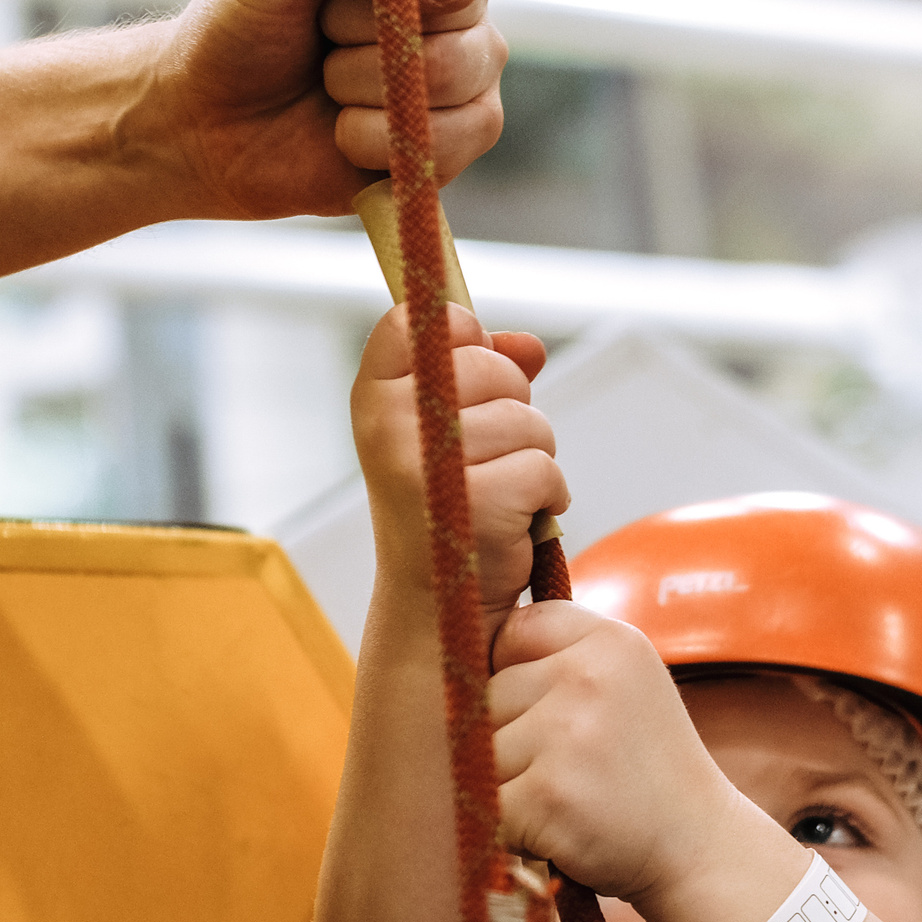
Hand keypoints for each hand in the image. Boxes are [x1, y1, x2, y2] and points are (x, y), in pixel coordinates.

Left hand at [138, 0, 506, 219]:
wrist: (210, 123)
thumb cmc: (243, 27)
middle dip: (363, 23)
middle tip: (321, 31)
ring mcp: (470, 61)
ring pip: (457, 66)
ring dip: (363, 82)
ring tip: (328, 81)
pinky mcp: (466, 131)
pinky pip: (460, 132)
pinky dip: (377, 136)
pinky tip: (345, 130)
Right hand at [352, 303, 560, 615]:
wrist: (435, 602)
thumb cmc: (445, 504)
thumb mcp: (449, 428)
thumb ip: (485, 372)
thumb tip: (529, 346)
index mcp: (374, 397)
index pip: (418, 318)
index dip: (462, 336)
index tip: (465, 381)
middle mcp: (389, 426)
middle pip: (491, 366)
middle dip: (512, 408)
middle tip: (486, 458)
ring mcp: (428, 467)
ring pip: (527, 420)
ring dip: (533, 456)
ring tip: (498, 493)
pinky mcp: (477, 504)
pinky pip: (545, 467)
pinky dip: (548, 495)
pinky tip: (515, 520)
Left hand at [489, 601, 757, 902]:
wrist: (699, 847)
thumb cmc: (642, 765)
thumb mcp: (623, 682)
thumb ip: (558, 655)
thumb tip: (459, 652)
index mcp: (610, 640)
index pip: (513, 631)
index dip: (514, 674)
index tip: (548, 711)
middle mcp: (590, 677)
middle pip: (487, 695)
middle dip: (508, 738)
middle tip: (568, 769)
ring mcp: (569, 735)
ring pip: (479, 752)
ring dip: (505, 786)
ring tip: (564, 799)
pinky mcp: (548, 795)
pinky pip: (485, 804)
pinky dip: (508, 828)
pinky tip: (555, 831)